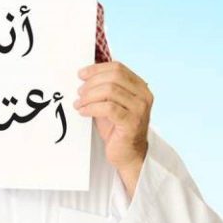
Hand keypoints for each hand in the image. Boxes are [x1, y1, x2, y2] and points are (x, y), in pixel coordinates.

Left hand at [75, 61, 152, 197]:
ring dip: (89, 96)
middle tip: (79, 92)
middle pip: (114, 77)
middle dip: (92, 82)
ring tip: (79, 104)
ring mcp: (139, 109)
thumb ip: (103, 89)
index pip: (118, 68)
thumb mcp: (110, 103)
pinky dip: (92, 108)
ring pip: (110, 91)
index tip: (81, 74)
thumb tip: (84, 75)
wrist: (128, 154)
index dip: (97, 69)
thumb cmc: (117, 128)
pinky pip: (108, 108)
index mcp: (140, 87)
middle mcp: (143, 96)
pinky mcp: (132, 122)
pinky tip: (83, 112)